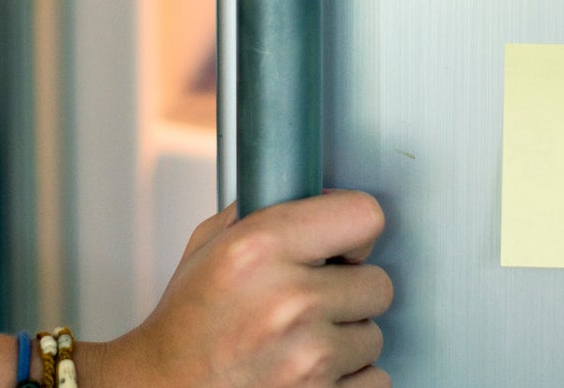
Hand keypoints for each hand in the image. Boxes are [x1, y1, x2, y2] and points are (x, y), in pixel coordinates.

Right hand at [84, 189, 392, 387]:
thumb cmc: (185, 326)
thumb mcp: (208, 245)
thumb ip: (260, 212)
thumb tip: (311, 194)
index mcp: (260, 248)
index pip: (362, 216)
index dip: (356, 231)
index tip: (346, 243)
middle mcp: (289, 301)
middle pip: (378, 283)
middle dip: (351, 290)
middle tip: (317, 298)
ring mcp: (308, 359)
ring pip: (373, 336)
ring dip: (347, 338)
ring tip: (304, 339)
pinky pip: (375, 382)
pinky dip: (351, 380)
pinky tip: (314, 372)